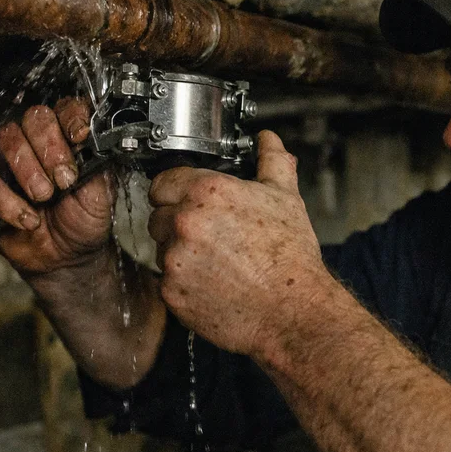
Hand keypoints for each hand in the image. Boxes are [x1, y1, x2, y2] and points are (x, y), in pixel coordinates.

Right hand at [0, 97, 113, 273]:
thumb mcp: (102, 193)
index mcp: (68, 138)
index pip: (65, 108)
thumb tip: (95, 139)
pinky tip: (28, 219)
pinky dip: (8, 202)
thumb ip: (98, 163)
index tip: (80, 136)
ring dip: (28, 171)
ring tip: (45, 197)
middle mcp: (37, 143)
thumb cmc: (84, 219)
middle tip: (65, 179)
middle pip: (34, 118)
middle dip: (50, 147)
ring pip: (8, 141)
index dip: (71, 117)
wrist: (68, 257)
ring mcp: (9, 162)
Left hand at [148, 130, 332, 356]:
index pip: (163, 181)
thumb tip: (268, 140)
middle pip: (158, 214)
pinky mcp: (171, 292)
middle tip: (213, 234)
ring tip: (218, 260)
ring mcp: (175, 260)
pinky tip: (214, 282)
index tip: (191, 200)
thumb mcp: (286, 197)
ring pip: (161, 248)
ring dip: (180, 252)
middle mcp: (185, 223)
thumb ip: (272, 161)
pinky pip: (167, 281)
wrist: (292, 310)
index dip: (177, 190)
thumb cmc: (290, 257)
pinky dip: (184, 281)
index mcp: (208, 192)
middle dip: (178, 221)